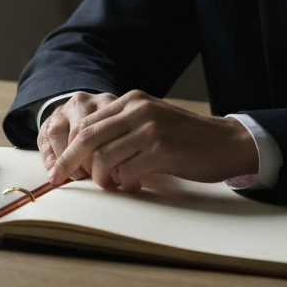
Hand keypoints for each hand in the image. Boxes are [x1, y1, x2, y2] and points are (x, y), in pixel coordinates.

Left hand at [43, 89, 258, 192]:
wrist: (226, 143)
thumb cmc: (185, 139)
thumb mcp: (150, 122)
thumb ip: (121, 129)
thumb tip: (84, 154)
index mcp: (132, 100)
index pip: (86, 123)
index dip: (69, 148)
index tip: (60, 168)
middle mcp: (138, 110)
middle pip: (87, 137)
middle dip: (70, 163)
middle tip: (62, 181)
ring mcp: (150, 129)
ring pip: (104, 157)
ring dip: (102, 178)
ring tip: (113, 185)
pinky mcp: (162, 150)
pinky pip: (127, 172)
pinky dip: (125, 184)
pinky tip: (135, 186)